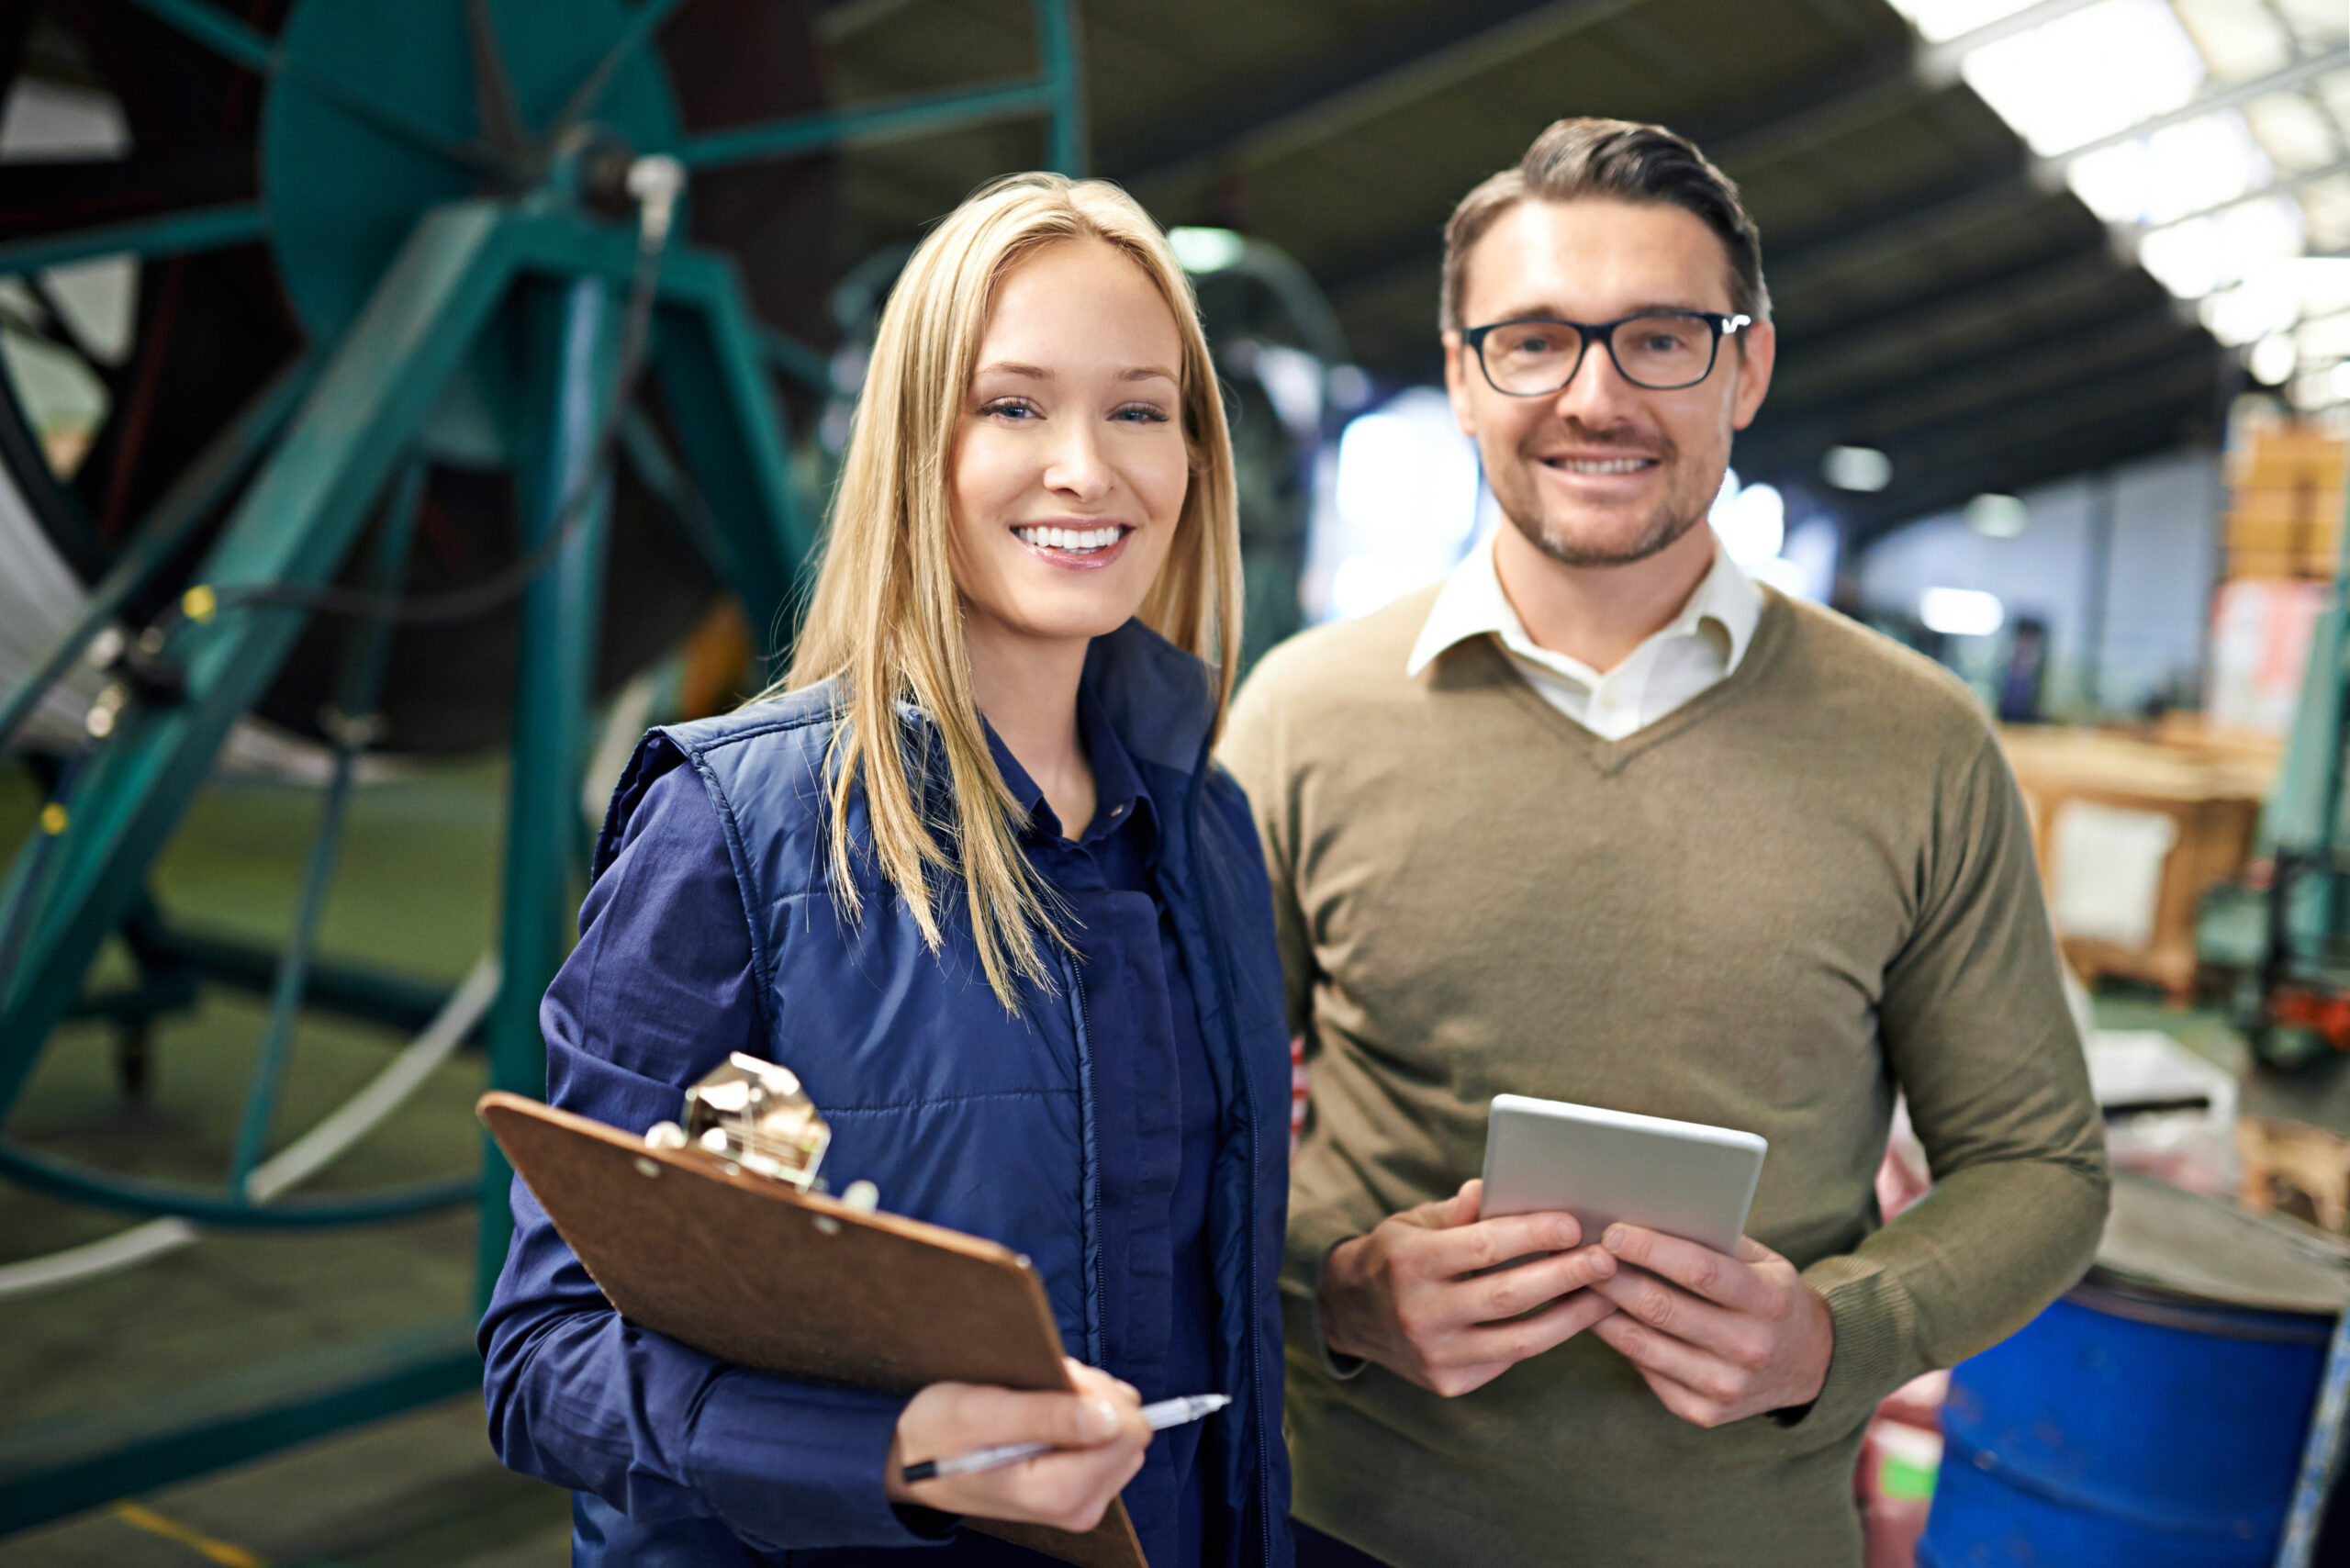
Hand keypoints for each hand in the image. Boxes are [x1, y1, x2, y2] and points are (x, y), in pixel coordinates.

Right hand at [885, 1359, 1149, 1531]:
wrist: (913, 1464)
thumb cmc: (938, 1435)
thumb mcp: (980, 1413)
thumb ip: (1046, 1417)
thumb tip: (1112, 1418)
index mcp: (1056, 1492)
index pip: (1126, 1431)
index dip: (1096, 1392)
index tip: (1057, 1380)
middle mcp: (1078, 1506)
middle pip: (1127, 1429)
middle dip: (1091, 1395)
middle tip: (1040, 1387)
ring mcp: (1081, 1500)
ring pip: (1119, 1428)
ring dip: (1084, 1400)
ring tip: (1034, 1399)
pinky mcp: (1079, 1489)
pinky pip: (1104, 1437)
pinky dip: (1079, 1412)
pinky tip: (1041, 1410)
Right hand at [1317, 1178, 1618, 1396]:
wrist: (1349, 1313)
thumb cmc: (1396, 1255)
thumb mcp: (1415, 1222)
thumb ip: (1460, 1211)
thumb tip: (1495, 1187)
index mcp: (1410, 1262)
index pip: (1483, 1246)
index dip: (1532, 1234)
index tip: (1573, 1224)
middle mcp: (1419, 1312)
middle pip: (1509, 1295)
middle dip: (1565, 1275)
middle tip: (1606, 1258)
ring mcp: (1434, 1354)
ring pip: (1520, 1340)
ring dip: (1571, 1316)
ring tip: (1606, 1295)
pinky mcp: (1448, 1382)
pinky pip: (1508, 1359)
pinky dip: (1545, 1338)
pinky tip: (1573, 1318)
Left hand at [1588, 1226, 1832, 1427]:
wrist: (1810, 1364)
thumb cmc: (1772, 1296)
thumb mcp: (1764, 1262)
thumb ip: (1716, 1241)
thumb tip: (1646, 1213)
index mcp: (1768, 1301)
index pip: (1700, 1271)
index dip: (1650, 1250)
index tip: (1611, 1231)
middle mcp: (1750, 1348)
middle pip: (1662, 1309)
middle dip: (1612, 1278)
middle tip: (1580, 1254)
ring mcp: (1727, 1387)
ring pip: (1645, 1345)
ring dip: (1602, 1311)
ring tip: (1579, 1283)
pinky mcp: (1706, 1413)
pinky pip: (1649, 1373)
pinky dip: (1620, 1343)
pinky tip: (1602, 1319)